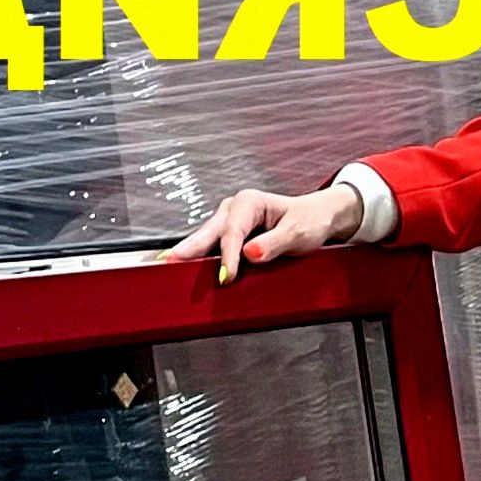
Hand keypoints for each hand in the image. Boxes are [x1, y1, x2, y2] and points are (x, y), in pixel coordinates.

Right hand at [160, 182, 361, 280]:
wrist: (315, 218)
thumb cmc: (308, 222)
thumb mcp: (298, 233)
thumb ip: (275, 243)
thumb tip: (251, 252)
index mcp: (250, 202)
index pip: (233, 232)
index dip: (228, 257)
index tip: (225, 277)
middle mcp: (234, 208)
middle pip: (208, 232)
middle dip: (188, 248)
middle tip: (167, 262)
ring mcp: (228, 221)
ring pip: (205, 238)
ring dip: (188, 253)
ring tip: (165, 265)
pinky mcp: (228, 235)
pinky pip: (211, 247)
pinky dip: (198, 257)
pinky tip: (182, 267)